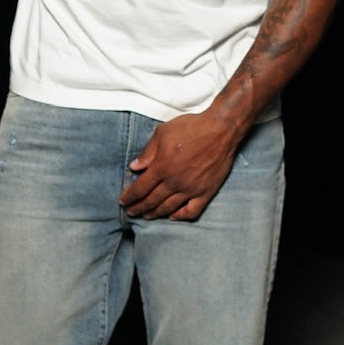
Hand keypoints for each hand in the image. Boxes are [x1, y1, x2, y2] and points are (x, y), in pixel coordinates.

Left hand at [119, 111, 240, 220]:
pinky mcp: (206, 192)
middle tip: (131, 212)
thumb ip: (147, 152)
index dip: (130, 196)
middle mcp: (174, 182)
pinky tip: (173, 216)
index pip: (140, 188)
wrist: (220, 130)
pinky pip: (192, 211)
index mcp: (162, 167)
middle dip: (139, 208)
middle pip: (152, 200)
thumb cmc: (191, 128)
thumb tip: (134, 167)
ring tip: (146, 216)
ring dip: (155, 213)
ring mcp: (191, 189)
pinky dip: (181, 216)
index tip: (123, 202)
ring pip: (168, 208)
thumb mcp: (163, 133)